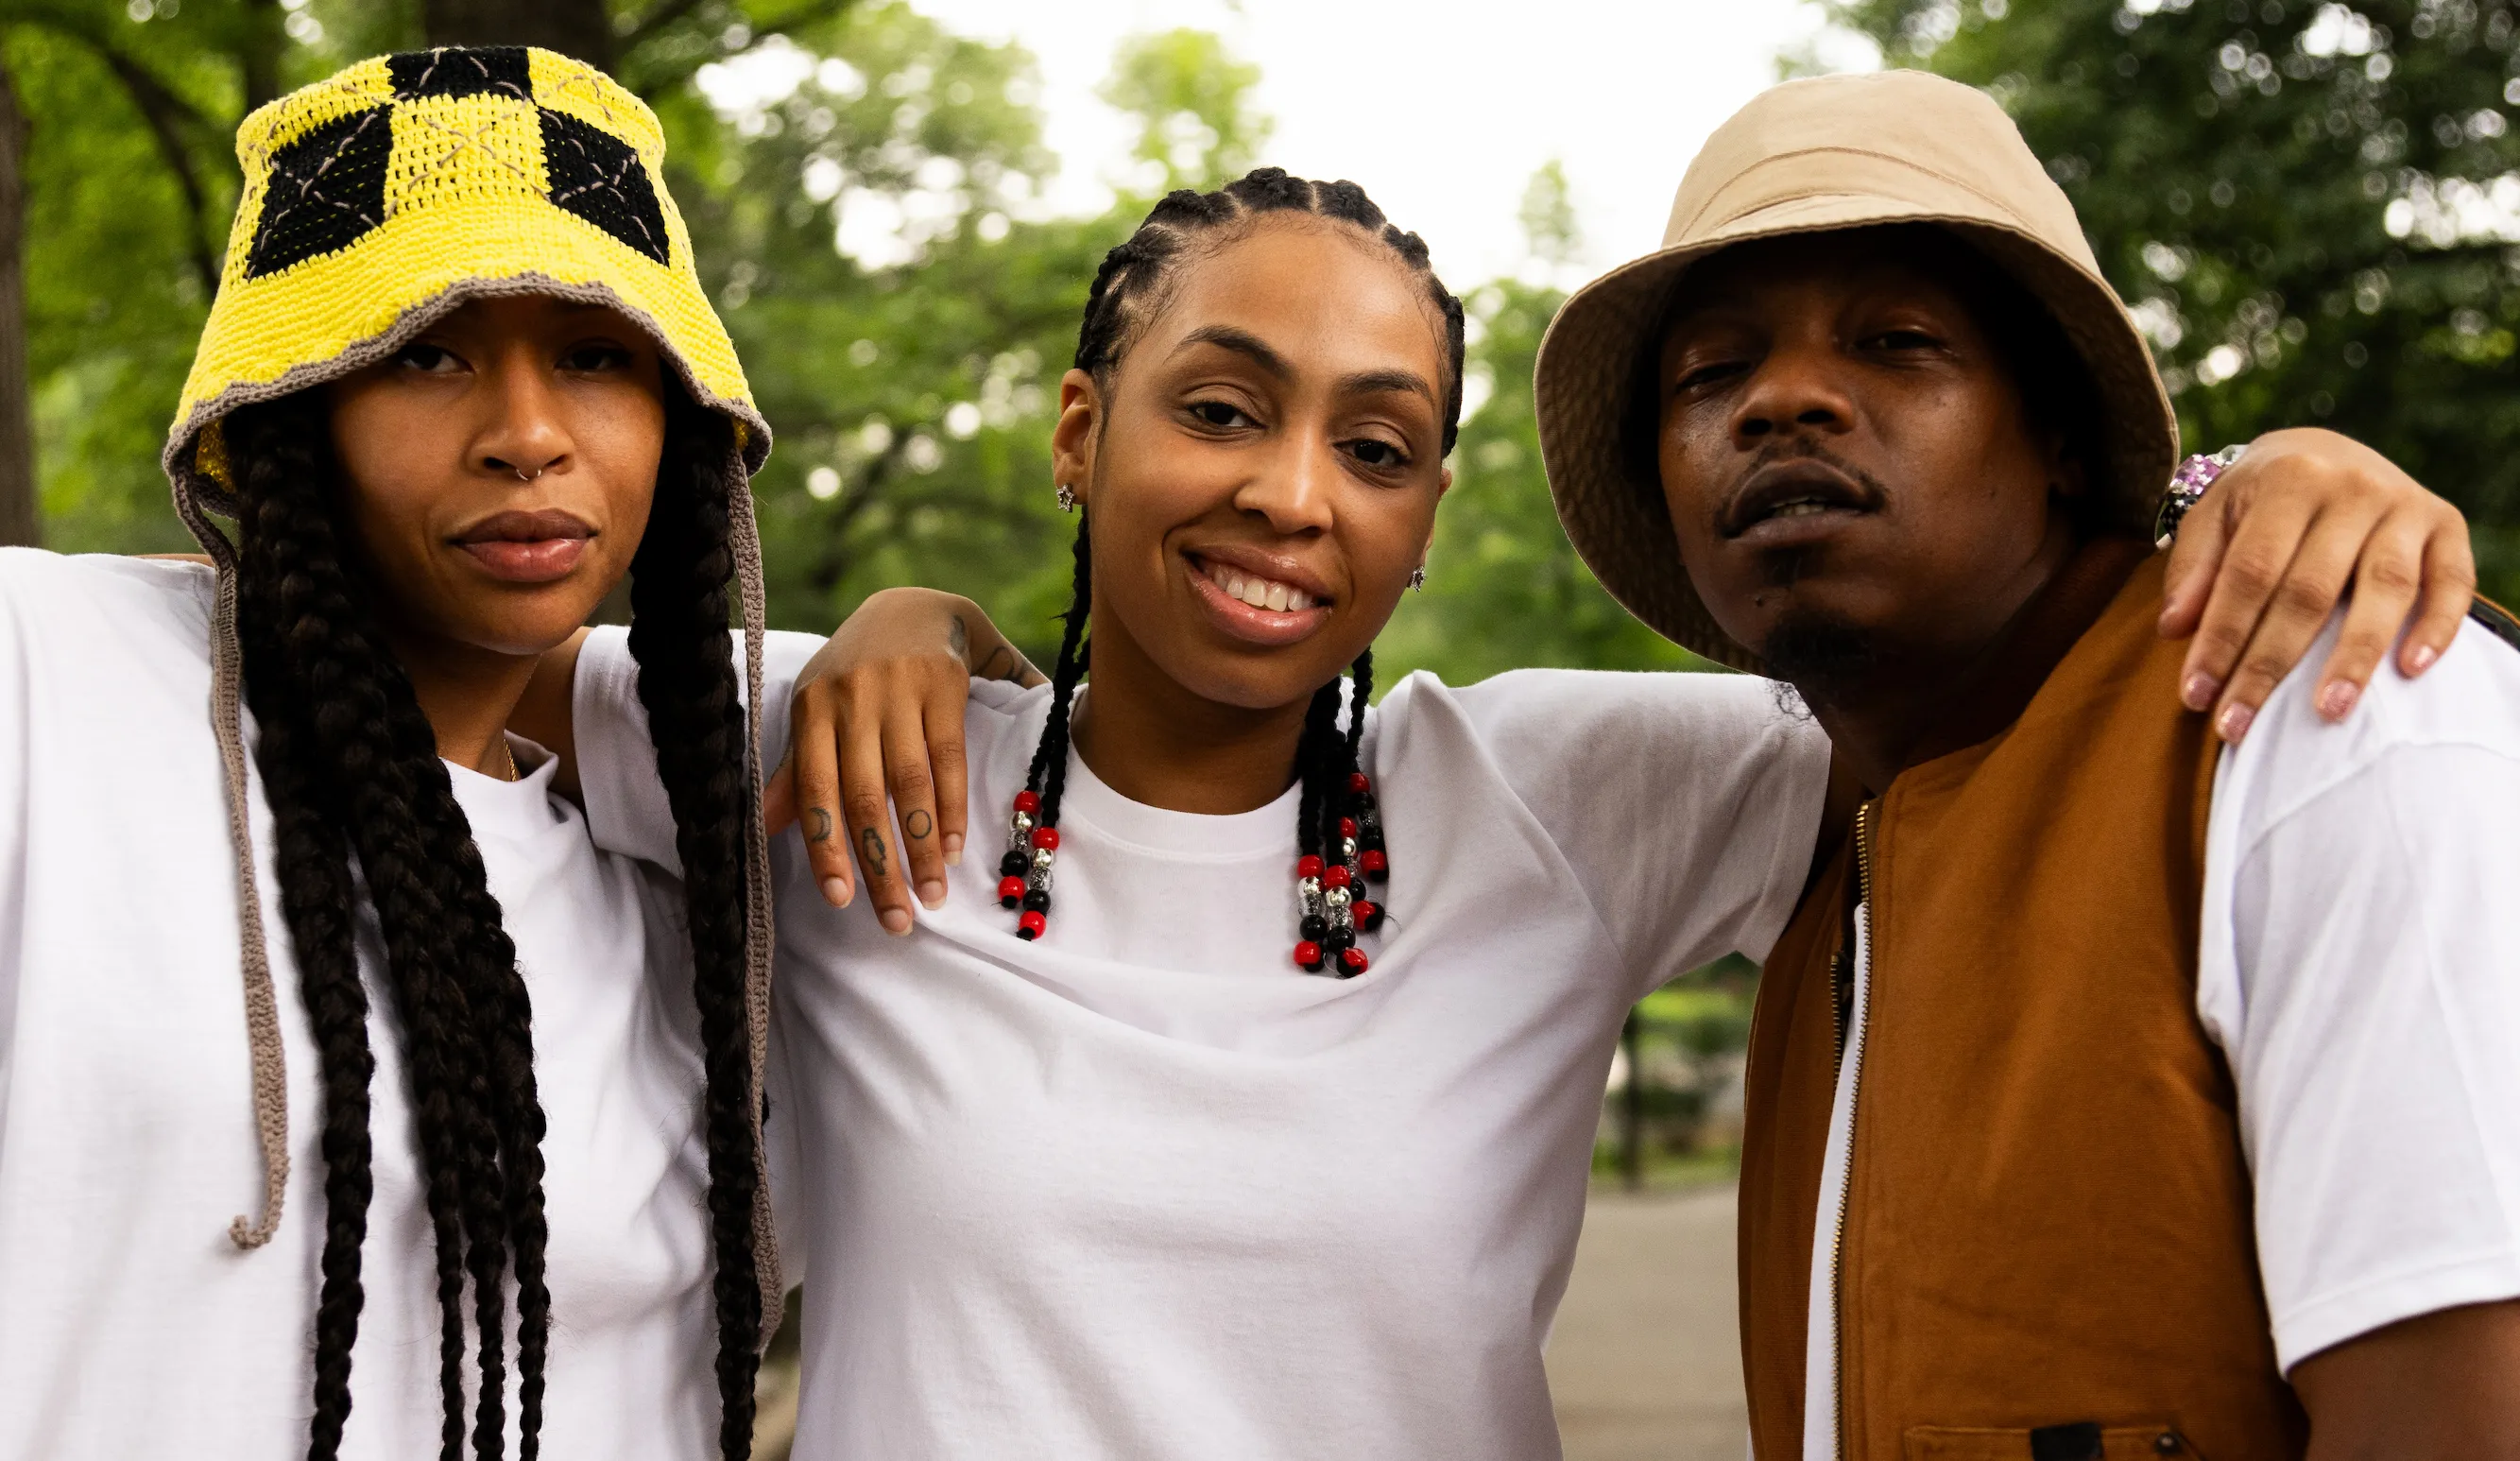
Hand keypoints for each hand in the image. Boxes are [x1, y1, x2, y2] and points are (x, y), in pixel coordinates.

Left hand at [763, 588, 1039, 933]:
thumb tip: (762, 828)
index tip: (840, 899)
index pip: (814, 789)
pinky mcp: (944, 686)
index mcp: (812, 709)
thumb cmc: (855, 673)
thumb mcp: (818, 711)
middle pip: (865, 796)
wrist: (915, 607)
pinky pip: (948, 759)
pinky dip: (951, 809)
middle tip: (896, 920)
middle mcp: (852, 699)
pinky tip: (953, 849)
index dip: (826, 846)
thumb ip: (796, 769)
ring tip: (932, 895)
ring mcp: (900, 691)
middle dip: (880, 864)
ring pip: (910, 784)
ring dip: (922, 847)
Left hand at [2159, 428, 2473, 741]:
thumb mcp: (2215, 515)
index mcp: (2288, 480)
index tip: (2196, 695)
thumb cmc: (2258, 499)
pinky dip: (2438, 626)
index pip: (2249, 572)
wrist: (2323, 449)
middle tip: (2240, 724)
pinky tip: (2410, 670)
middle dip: (2269, 663)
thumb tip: (2175, 628)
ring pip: (2384, 589)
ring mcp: (2405, 506)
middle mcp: (2352, 489)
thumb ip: (2193, 568)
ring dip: (2355, 656)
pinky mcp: (2446, 524)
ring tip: (2328, 712)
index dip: (2220, 637)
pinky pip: (2453, 581)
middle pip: (2309, 590)